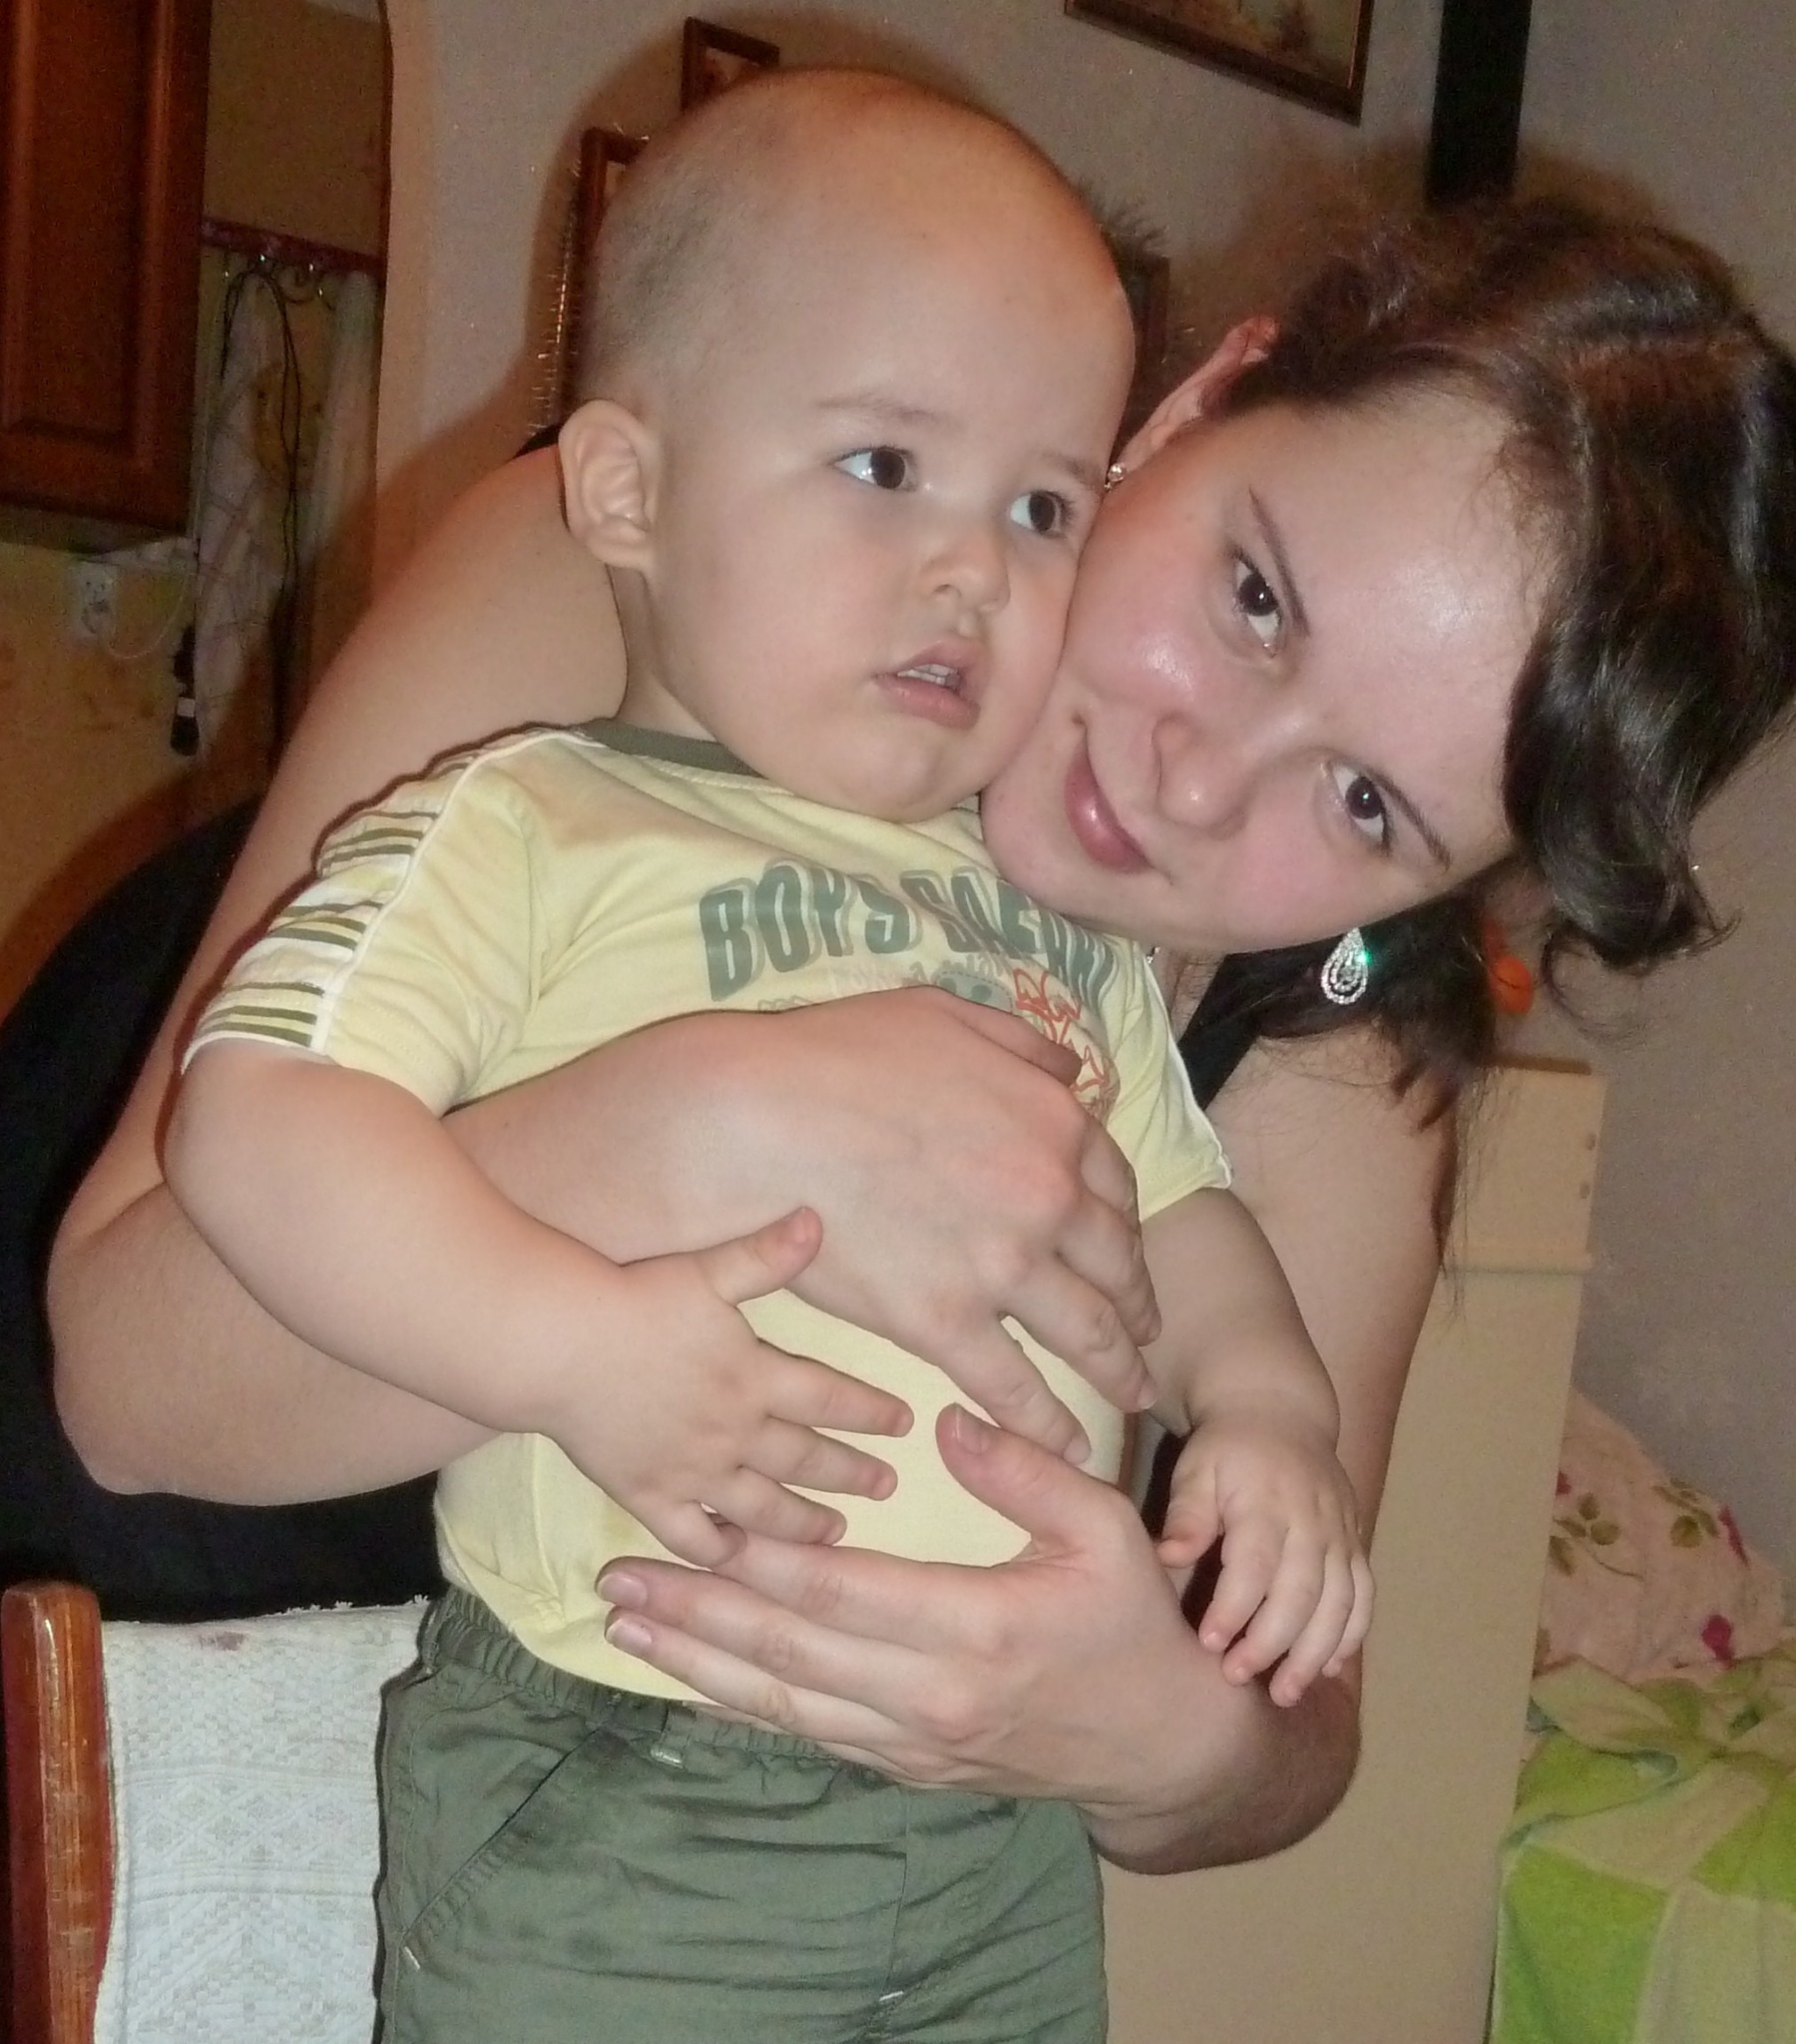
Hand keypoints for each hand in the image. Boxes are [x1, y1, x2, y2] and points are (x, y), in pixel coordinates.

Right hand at [536, 1209, 910, 1567]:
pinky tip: (742, 1561)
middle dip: (851, 1472)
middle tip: (887, 1486)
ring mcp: (692, 1471)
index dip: (871, 1412)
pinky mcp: (648, 1495)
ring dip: (803, 1521)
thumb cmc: (633, 1301)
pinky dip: (722, 1554)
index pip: (830, 1399)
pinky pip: (693, 1537)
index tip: (905, 1425)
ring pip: (762, 1507)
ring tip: (835, 1532)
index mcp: (754, 1376)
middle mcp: (734, 1431)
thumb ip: (765, 1254)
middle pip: (805, 1458)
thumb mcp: (707, 1271)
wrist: (560, 1347)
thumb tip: (817, 1219)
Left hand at [597, 1406, 1226, 1807]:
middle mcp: (932, 1695)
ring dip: (699, 1666)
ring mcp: (915, 1741)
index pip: (844, 1591)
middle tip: (618, 1584)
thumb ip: (1026, 1472)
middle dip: (698, 1614)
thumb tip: (948, 1422)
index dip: (762, 1560)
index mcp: (979, 1628)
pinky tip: (694, 1684)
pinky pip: (811, 1733)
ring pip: (785, 1703)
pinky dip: (745, 1708)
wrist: (1162, 1747)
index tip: (694, 1523)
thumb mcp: (1105, 1529)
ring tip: (627, 1632)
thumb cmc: (1135, 1623)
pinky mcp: (909, 1764)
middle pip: (791, 1652)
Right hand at [685, 992, 1160, 1456]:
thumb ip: (1019, 1045)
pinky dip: (1047, 1422)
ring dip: (1116, 1369)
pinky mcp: (943, 1323)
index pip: (1114, 1188)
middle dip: (1137, 1307)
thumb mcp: (946, 1015)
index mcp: (1053, 1124)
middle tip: (1145, 1336)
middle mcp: (1047, 1198)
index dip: (1123, 1228)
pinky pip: (1013, 1385)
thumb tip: (1068, 1073)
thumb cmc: (836, 1056)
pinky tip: (1065, 1444)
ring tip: (1131, 1395)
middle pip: (1114, 1266)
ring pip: (1084, 1332)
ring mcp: (1001, 1266)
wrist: (758, 1120)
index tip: (1125, 1253)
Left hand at [1157, 1412, 1372, 1707]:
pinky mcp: (1355, 1544)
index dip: (1235, 1609)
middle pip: (1301, 1593)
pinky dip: (1350, 1636)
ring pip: (1340, 1603)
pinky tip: (1325, 1667)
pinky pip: (1364, 1596)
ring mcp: (1340, 1534)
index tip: (1210, 1643)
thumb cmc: (1226, 1451)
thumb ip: (1187, 1514)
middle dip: (1272, 1643)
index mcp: (1266, 1503)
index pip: (1255, 1566)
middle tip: (1238, 1677)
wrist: (1280, 1414)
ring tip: (1285, 1693)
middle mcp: (1312, 1522)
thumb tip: (1169, 1556)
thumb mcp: (1196, 1469)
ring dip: (1314, 1653)